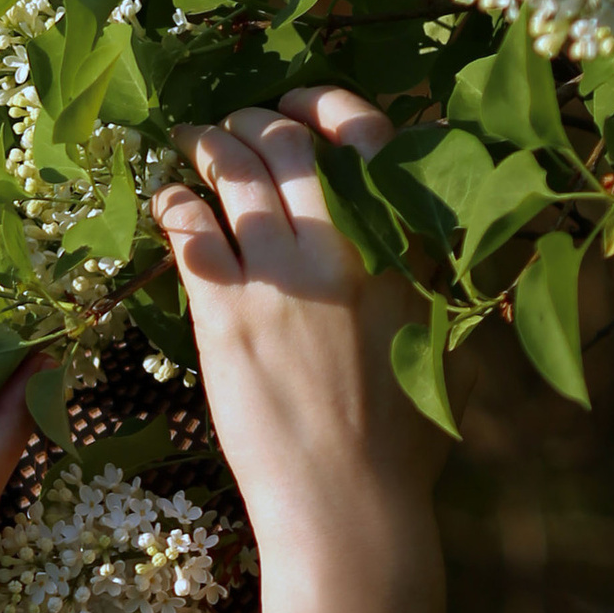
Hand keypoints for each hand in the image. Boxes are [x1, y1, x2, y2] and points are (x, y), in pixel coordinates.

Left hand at [153, 84, 445, 568]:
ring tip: (192, 141)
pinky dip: (176, 202)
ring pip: (236, 169)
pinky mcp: (227, 312)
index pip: (373, 140)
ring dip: (208, 143)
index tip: (303, 106)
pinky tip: (170, 202)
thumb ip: (434, 285)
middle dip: (257, 119)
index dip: (330, 106)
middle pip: (291, 142)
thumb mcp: (444, 349)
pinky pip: (190, 228)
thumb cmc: (403, 445)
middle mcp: (345, 249)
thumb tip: (431, 244)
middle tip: (237, 125)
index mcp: (406, 253)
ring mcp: (283, 277)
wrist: (348, 506)